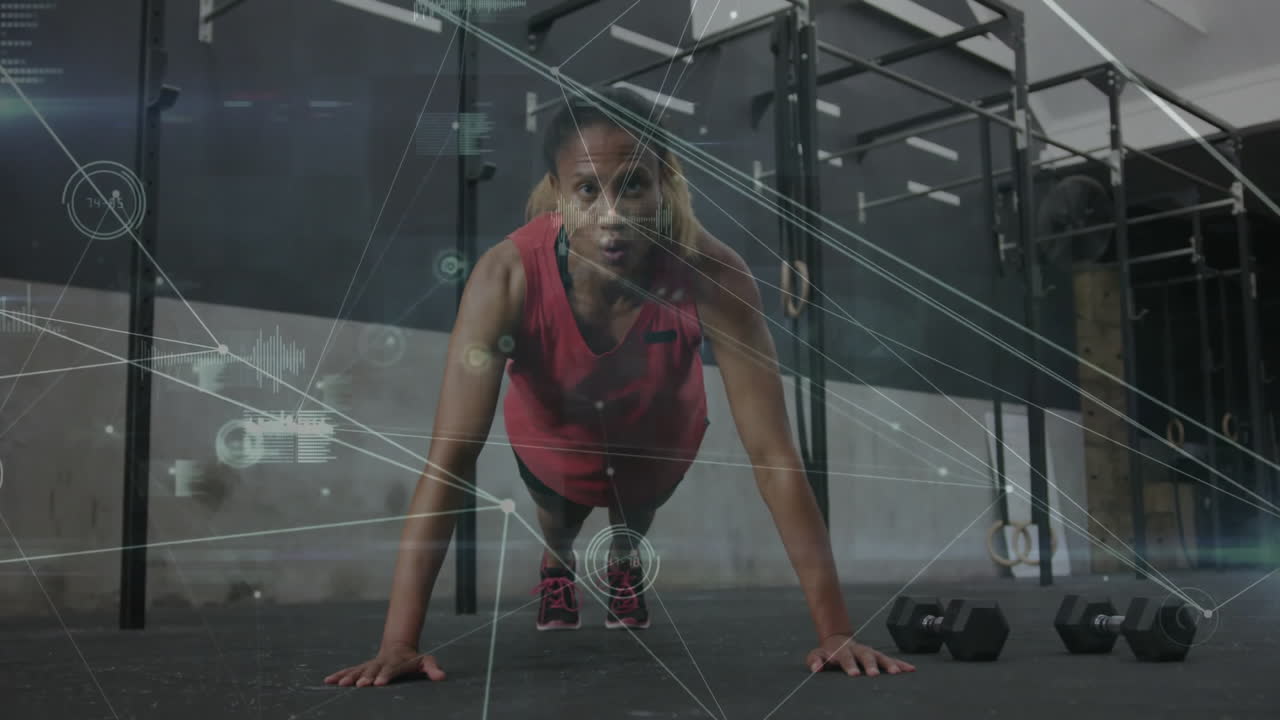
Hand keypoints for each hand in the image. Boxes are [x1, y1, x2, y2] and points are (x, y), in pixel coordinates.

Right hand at [324, 644, 446, 687]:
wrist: (399, 647)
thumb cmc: (413, 659)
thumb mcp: (426, 661)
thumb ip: (432, 669)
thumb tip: (442, 677)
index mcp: (396, 663)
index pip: (391, 670)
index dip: (386, 675)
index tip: (379, 682)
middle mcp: (381, 663)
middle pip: (373, 670)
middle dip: (366, 677)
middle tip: (360, 685)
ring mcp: (371, 665)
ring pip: (359, 670)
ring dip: (350, 677)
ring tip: (341, 684)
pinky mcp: (362, 667)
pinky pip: (350, 670)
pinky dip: (339, 675)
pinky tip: (328, 681)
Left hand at [805, 634, 914, 676]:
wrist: (838, 641)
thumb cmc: (828, 653)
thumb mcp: (818, 655)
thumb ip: (815, 660)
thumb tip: (816, 668)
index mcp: (843, 651)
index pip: (845, 657)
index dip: (850, 665)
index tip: (854, 674)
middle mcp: (858, 650)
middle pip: (865, 656)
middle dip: (871, 664)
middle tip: (874, 674)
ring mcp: (870, 652)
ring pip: (880, 656)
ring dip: (889, 664)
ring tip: (897, 672)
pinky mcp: (878, 657)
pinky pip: (891, 660)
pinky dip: (900, 664)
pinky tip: (911, 669)